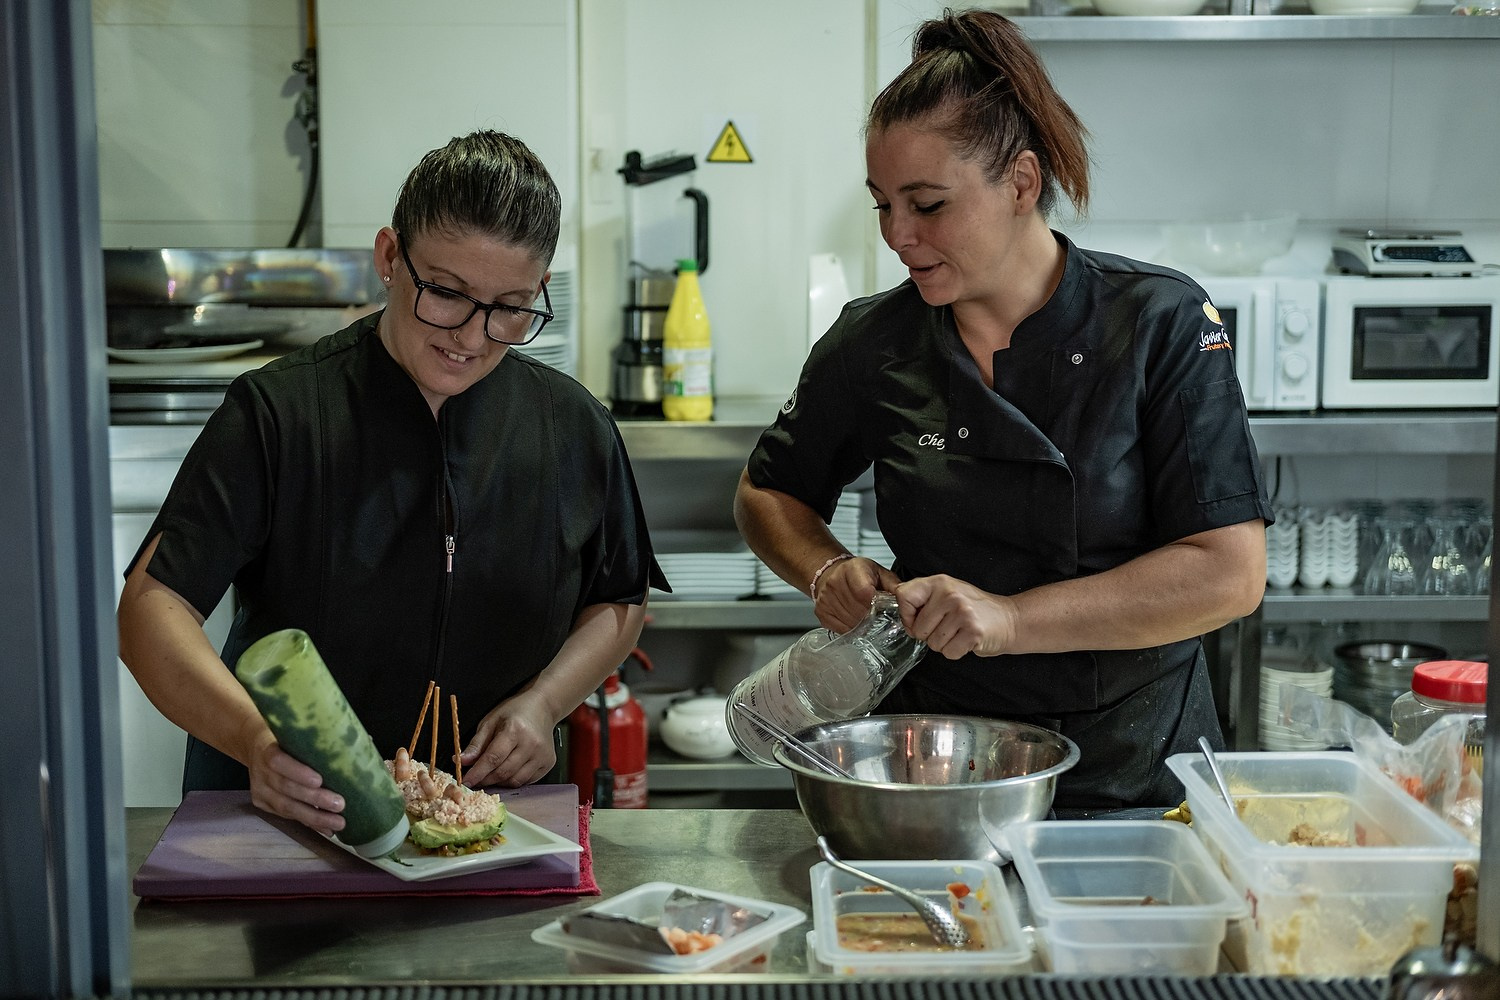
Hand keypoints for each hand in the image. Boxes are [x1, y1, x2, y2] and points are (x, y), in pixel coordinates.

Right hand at [246, 735, 345, 835]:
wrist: (256, 746)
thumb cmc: (287, 738)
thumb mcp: (297, 732)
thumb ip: (324, 738)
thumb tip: (364, 740)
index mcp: (267, 749)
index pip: (278, 762)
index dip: (298, 772)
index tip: (320, 780)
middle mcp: (260, 771)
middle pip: (286, 788)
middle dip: (315, 799)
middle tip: (340, 804)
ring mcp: (260, 790)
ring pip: (287, 807)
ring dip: (315, 817)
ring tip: (339, 823)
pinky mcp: (263, 805)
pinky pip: (288, 817)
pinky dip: (310, 823)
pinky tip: (327, 828)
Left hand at [460, 695, 556, 787]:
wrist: (542, 707)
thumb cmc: (515, 712)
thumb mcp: (491, 721)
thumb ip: (476, 743)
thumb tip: (460, 761)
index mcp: (515, 729)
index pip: (493, 758)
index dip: (477, 772)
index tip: (466, 781)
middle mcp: (532, 744)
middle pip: (503, 772)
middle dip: (485, 779)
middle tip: (476, 778)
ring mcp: (542, 755)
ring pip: (515, 780)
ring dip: (499, 781)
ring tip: (492, 772)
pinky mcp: (549, 763)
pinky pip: (526, 781)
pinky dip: (513, 780)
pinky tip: (508, 770)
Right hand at [814, 556, 902, 632]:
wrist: (831, 572)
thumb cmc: (859, 574)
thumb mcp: (879, 572)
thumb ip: (894, 585)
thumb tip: (907, 599)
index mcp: (852, 569)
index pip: (863, 592)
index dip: (874, 604)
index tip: (879, 606)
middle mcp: (835, 582)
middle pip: (858, 610)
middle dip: (870, 615)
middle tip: (874, 612)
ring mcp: (826, 598)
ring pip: (850, 622)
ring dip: (861, 623)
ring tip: (864, 615)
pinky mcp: (822, 612)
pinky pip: (841, 628)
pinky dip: (851, 628)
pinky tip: (854, 619)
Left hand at [893, 575, 1017, 658]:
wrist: (1009, 619)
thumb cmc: (974, 608)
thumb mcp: (947, 592)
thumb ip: (923, 597)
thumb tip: (896, 606)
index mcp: (939, 582)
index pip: (903, 596)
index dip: (906, 615)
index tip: (917, 620)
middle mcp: (950, 594)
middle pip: (918, 628)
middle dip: (930, 634)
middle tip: (948, 627)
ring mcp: (962, 612)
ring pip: (932, 643)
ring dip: (944, 644)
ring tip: (959, 632)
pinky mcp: (973, 631)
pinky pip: (948, 653)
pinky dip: (956, 651)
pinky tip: (967, 639)